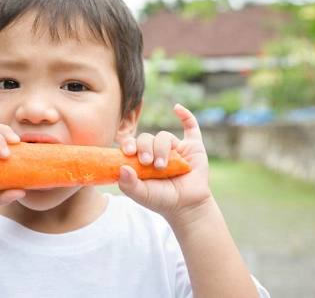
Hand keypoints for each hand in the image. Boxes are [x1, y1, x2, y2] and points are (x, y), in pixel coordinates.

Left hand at [118, 104, 209, 222]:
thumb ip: (128, 184)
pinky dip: (185, 116)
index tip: (128, 152)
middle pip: (146, 138)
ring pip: (164, 136)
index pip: (132, 144)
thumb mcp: (141, 195)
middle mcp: (156, 150)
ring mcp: (175, 147)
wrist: (186, 206)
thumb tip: (122, 168)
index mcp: (141, 158)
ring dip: (161, 149)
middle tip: (147, 162)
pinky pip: (190, 126)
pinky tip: (177, 108)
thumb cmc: (161, 199)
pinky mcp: (193, 147)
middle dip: (145, 148)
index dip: (128, 144)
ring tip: (161, 166)